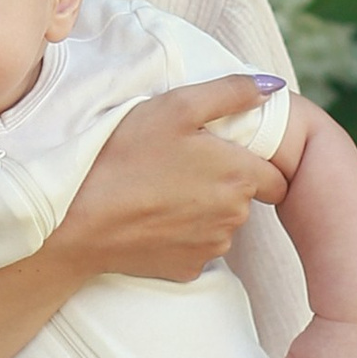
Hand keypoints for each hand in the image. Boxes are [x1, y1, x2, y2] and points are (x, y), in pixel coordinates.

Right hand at [56, 77, 288, 287]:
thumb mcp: (176, 107)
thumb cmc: (126, 156)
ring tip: (162, 190)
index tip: (221, 153)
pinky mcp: (187, 269)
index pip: (277, 177)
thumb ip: (231, 93)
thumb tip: (273, 88)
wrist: (79, 221)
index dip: (254, 162)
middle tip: (180, 164)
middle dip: (224, 182)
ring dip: (204, 208)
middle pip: (246, 197)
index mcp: (239, 175)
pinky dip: (181, 234)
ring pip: (222, 224)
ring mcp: (211, 247)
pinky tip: (152, 218)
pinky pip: (196, 247)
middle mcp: (235, 216)